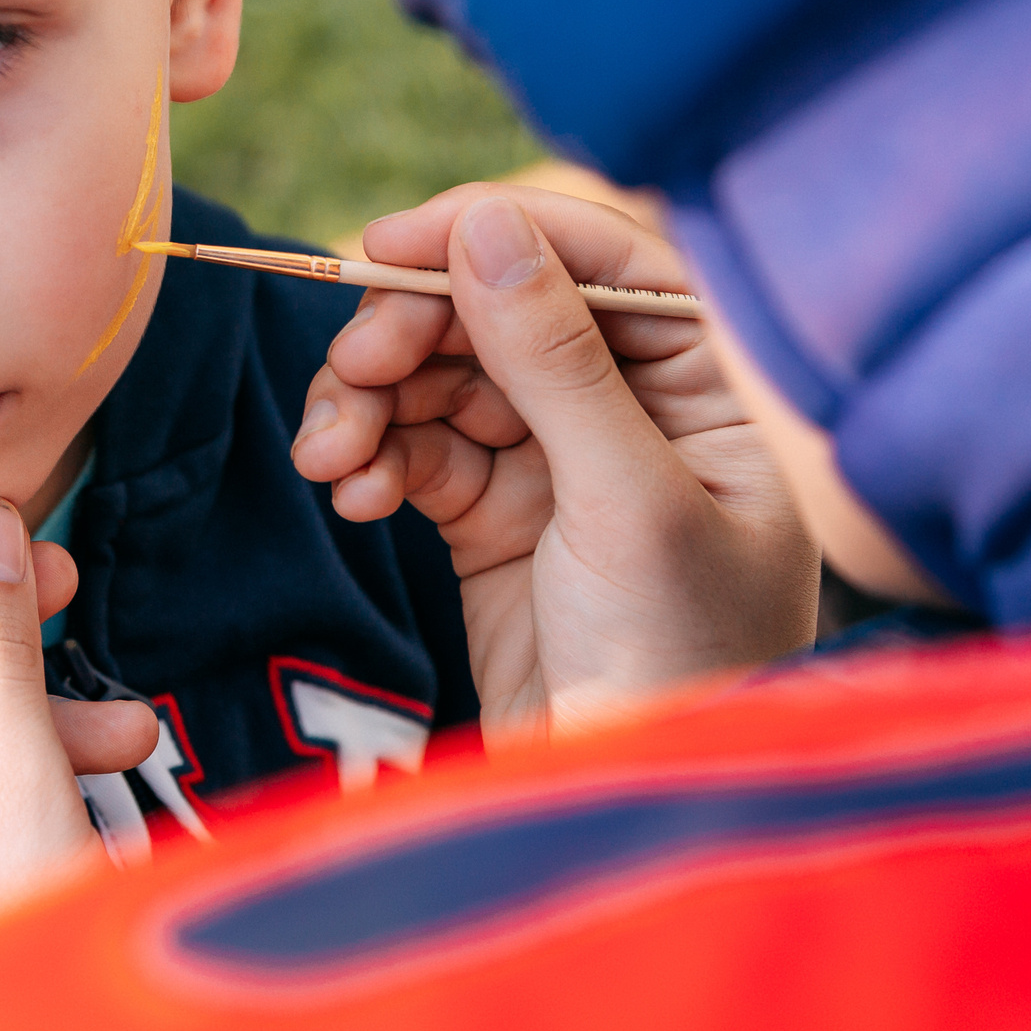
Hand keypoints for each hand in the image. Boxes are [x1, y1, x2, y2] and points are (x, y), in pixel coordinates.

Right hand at [291, 185, 815, 741]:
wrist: (624, 807)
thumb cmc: (680, 660)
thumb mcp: (627, 502)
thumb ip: (555, 359)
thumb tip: (486, 224)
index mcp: (701, 384)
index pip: (596, 259)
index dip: (489, 235)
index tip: (387, 245)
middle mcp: (628, 406)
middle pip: (495, 309)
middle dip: (410, 331)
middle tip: (352, 373)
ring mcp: (553, 462)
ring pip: (438, 376)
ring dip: (370, 401)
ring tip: (329, 457)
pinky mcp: (489, 518)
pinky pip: (411, 448)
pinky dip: (370, 458)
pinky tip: (350, 496)